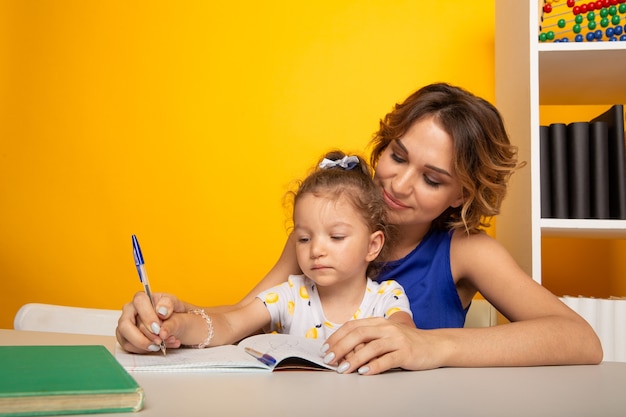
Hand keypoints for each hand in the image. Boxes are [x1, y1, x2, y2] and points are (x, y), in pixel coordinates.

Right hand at [115, 291, 185, 353]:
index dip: (148, 317)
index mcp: (141, 299)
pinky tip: (160, 347)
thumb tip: (162, 311)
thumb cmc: (172, 312)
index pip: (139, 302)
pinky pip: (130, 347)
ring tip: (163, 344)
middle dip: (142, 337)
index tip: (158, 327)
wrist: (176, 324)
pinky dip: (146, 350)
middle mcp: (129, 311)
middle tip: (159, 341)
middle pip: (125, 325)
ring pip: (127, 339)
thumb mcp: (176, 304)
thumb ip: (169, 305)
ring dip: (146, 345)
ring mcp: (125, 326)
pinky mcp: (126, 339)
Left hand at [321, 318, 440, 374]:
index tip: (325, 349)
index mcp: (378, 322)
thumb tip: (342, 351)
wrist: (435, 345)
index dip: (336, 337)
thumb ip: (367, 339)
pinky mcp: (406, 352)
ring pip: (371, 347)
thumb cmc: (406, 342)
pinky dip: (374, 366)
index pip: (352, 326)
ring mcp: (397, 339)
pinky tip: (364, 372)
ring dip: (354, 359)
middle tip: (329, 360)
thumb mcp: (385, 336)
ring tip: (342, 369)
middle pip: (358, 334)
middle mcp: (386, 328)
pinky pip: (387, 359)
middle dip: (340, 347)